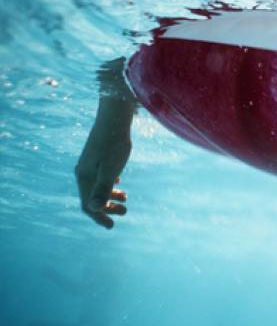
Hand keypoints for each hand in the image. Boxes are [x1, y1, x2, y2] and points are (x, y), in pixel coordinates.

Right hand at [75, 108, 132, 228]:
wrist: (114, 116)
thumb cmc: (115, 142)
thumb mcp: (111, 166)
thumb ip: (104, 187)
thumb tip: (95, 209)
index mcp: (85, 177)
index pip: (88, 205)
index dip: (99, 217)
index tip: (112, 226)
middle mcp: (83, 171)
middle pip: (92, 197)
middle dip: (107, 208)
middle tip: (125, 212)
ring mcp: (89, 163)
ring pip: (97, 186)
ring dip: (110, 195)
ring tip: (126, 198)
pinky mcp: (97, 156)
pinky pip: (100, 176)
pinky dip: (109, 183)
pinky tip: (119, 182)